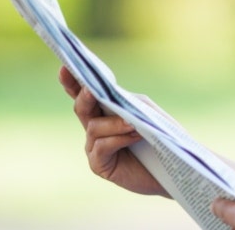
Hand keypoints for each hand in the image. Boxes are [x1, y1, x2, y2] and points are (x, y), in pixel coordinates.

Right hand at [59, 66, 168, 197]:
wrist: (170, 166)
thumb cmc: (158, 136)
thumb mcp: (147, 112)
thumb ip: (130, 102)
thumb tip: (114, 99)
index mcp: (104, 111)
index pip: (83, 94)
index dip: (72, 82)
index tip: (64, 67)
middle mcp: (95, 127)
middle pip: (81, 107)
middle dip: (83, 96)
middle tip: (90, 89)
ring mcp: (94, 146)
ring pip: (94, 127)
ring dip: (114, 123)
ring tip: (133, 124)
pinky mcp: (98, 164)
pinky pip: (101, 146)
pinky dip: (118, 138)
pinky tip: (134, 136)